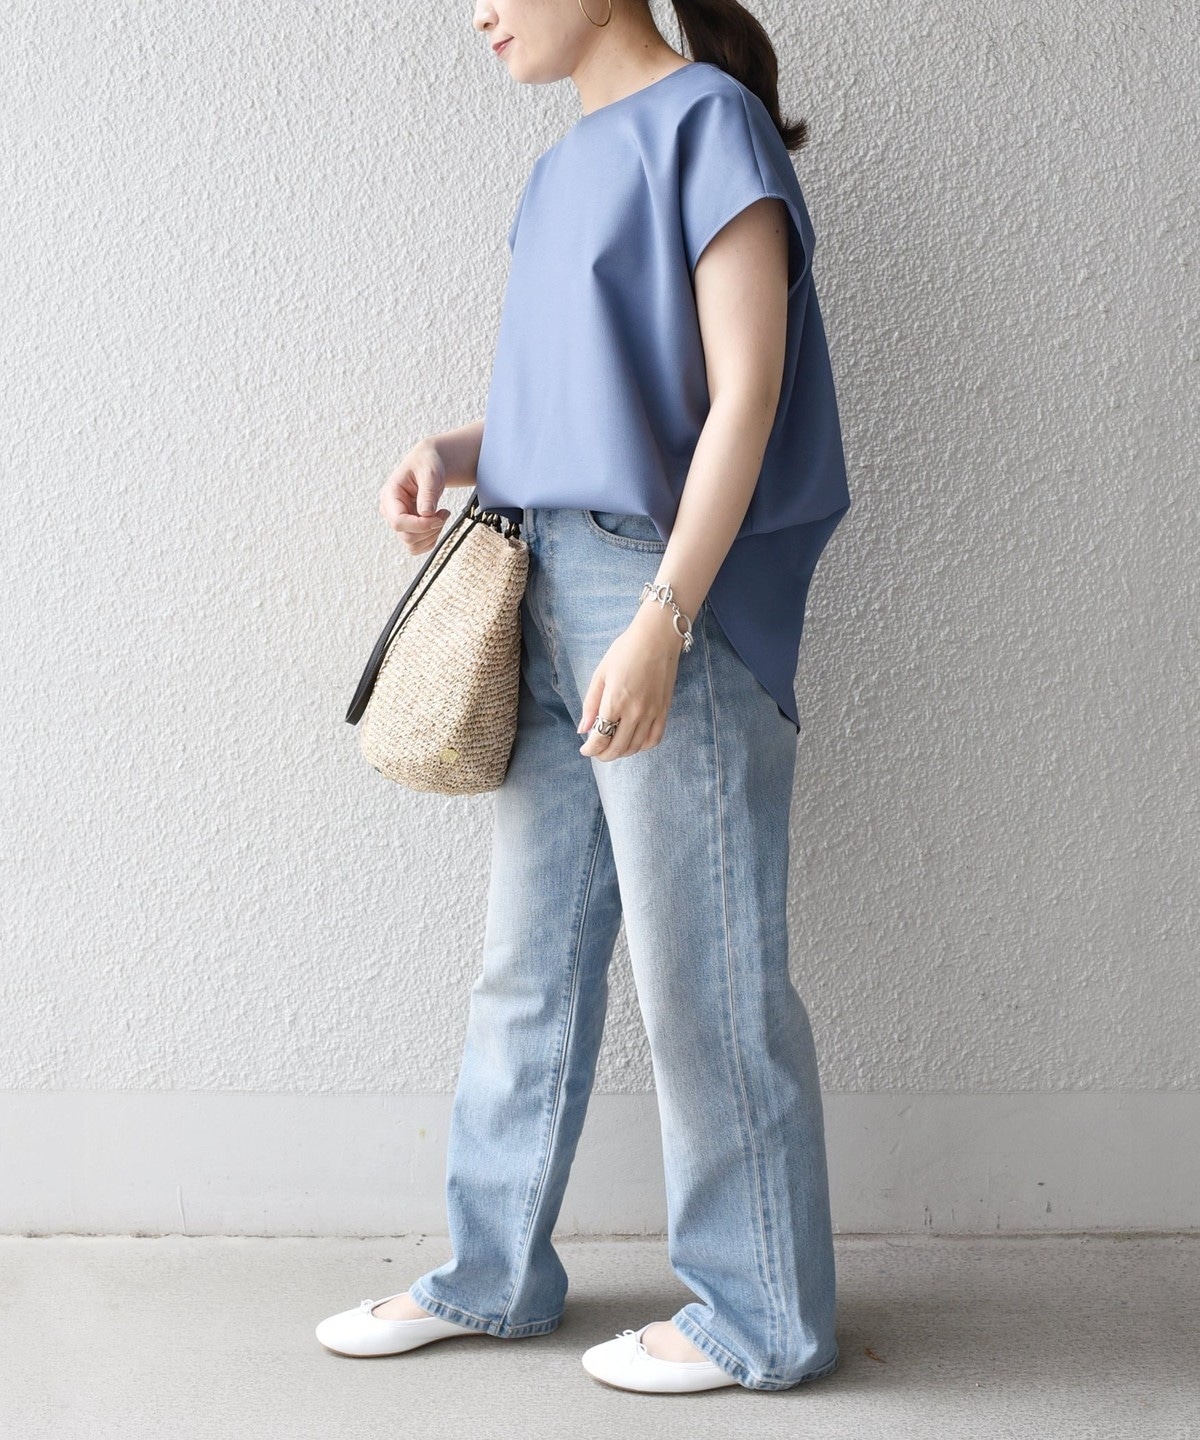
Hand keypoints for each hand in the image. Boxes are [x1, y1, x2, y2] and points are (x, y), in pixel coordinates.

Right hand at [378, 441, 451, 554]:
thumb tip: (426, 514)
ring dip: (432, 535)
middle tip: (444, 513)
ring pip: (413, 545)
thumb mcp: (430, 473)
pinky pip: (418, 546)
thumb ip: (427, 492)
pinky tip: (437, 521)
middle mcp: (390, 511)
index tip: (440, 517)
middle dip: (430, 529)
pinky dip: (432, 538)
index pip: (398, 522)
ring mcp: (398, 521)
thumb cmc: (427, 464)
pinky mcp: (407, 528)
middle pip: (407, 537)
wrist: (427, 464)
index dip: (420, 525)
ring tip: (441, 515)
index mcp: (390, 496)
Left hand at [577, 602, 685, 759]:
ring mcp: (652, 713)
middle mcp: (635, 712)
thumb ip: (591, 704)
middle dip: (603, 754)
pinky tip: (634, 741)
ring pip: (635, 747)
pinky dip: (642, 746)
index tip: (585, 749)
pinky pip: (654, 739)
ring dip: (621, 752)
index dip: (590, 749)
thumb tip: (583, 729)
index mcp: (615, 701)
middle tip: (596, 751)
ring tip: (613, 746)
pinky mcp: (664, 710)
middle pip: (617, 748)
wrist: (657, 637)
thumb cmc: (625, 650)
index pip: (600, 738)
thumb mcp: (601, 674)